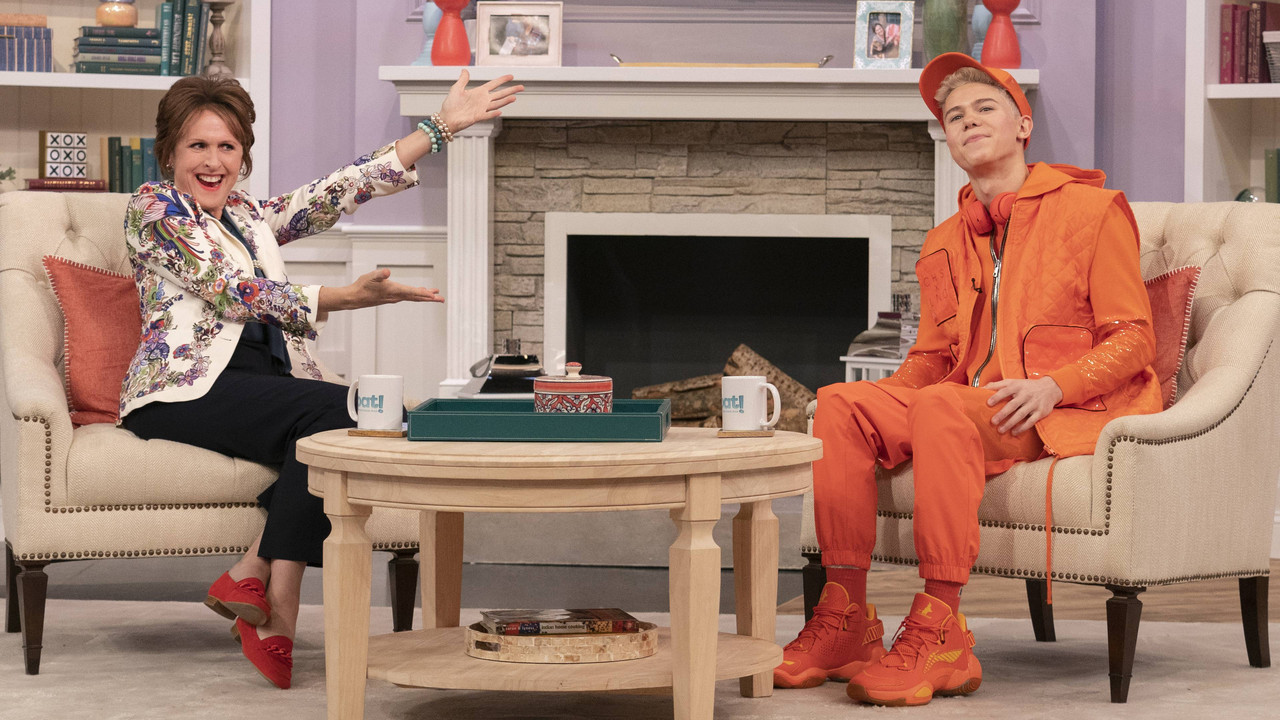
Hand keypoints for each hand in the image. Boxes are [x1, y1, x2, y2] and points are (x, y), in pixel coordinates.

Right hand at [319, 268, 443, 311]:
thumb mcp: (370, 277)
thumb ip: (379, 274)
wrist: (354, 298)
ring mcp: (395, 298)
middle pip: (417, 297)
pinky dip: (417, 295)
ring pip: (413, 297)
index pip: (412, 292)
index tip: (434, 295)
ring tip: (436, 295)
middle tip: (442, 299)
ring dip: (425, 296)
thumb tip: (387, 272)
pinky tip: (420, 293)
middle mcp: (396, 296)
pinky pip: (408, 296)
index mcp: (394, 290)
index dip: (424, 293)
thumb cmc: (362, 286)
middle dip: (430, 298)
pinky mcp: (392, 297)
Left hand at [439, 70, 523, 132]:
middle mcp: (483, 100)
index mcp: (479, 92)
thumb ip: (463, 79)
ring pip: (497, 104)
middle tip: (522, 87)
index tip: (511, 76)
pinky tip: (500, 111)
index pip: (494, 84)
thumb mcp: (456, 88)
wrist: (447, 118)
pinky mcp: (478, 117)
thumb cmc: (451, 104)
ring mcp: (482, 109)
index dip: (502, 80)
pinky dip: (493, 113)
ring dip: (506, 101)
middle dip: (511, 90)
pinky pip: (487, 115)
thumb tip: (465, 70)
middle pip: (500, 94)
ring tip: (515, 97)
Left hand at [985, 377, 1063, 435]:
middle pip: (1013, 405)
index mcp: (1017, 386)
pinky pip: (1031, 421)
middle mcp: (1026, 395)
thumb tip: (981, 389)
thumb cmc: (1027, 386)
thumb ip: (997, 385)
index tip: (988, 403)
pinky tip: (1014, 432)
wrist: (1050, 388)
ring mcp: (1033, 404)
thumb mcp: (1013, 382)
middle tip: (993, 421)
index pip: (1006, 390)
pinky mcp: (1040, 412)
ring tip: (1000, 430)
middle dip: (1002, 414)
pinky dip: (1022, 427)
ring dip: (1010, 423)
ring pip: (1021, 414)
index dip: (997, 396)